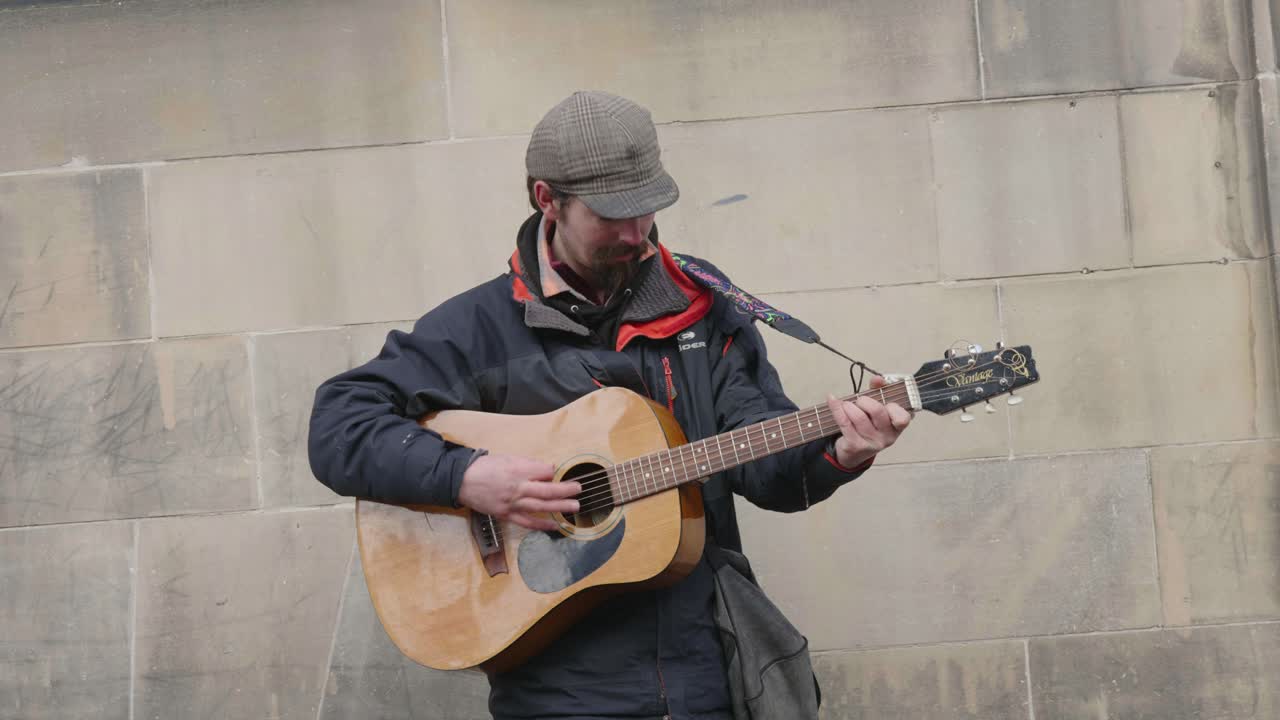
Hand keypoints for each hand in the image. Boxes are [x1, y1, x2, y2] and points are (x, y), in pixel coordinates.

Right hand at [457, 453, 579, 530]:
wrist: (462, 481)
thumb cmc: (484, 467)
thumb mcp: (508, 458)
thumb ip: (529, 464)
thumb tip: (548, 469)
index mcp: (518, 469)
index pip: (544, 471)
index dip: (553, 471)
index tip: (558, 472)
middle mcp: (518, 487)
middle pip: (547, 489)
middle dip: (566, 490)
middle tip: (579, 489)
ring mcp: (513, 503)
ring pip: (541, 506)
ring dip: (560, 507)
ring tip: (575, 507)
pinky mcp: (507, 515)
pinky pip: (527, 522)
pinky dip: (542, 525)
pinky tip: (555, 525)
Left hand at [825, 375, 911, 468]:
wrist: (854, 452)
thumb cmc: (869, 425)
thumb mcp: (877, 409)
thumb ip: (880, 391)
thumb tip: (878, 379)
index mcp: (897, 427)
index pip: (903, 418)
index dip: (893, 406)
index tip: (884, 399)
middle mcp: (887, 437)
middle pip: (877, 411)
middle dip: (864, 401)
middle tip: (859, 401)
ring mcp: (871, 443)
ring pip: (859, 417)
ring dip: (849, 406)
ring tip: (846, 405)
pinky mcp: (855, 445)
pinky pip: (844, 422)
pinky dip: (836, 408)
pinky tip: (832, 400)